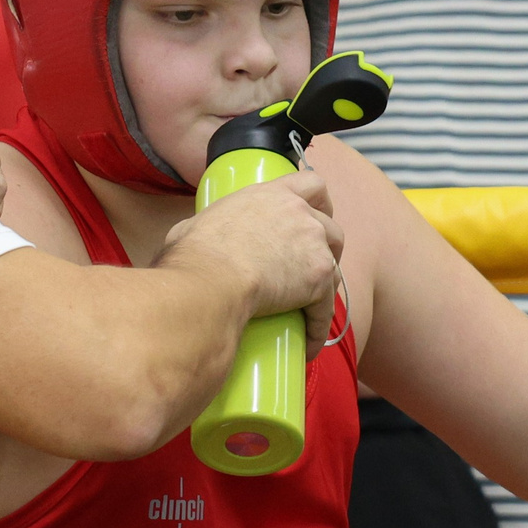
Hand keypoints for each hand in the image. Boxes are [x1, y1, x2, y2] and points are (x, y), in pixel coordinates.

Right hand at [163, 169, 342, 329]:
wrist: (212, 280)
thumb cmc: (196, 255)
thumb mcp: (195, 225)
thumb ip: (207, 226)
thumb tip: (192, 239)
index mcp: (271, 195)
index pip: (311, 184)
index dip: (320, 201)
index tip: (318, 214)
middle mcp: (299, 213)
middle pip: (331, 226)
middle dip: (327, 247)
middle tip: (311, 266)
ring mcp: (314, 244)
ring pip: (335, 265)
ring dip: (326, 285)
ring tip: (309, 306)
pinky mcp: (319, 277)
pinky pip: (326, 307)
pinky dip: (318, 327)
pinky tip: (308, 343)